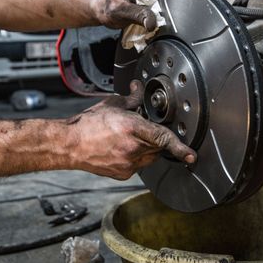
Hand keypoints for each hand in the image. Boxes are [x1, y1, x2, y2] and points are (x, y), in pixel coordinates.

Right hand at [66, 80, 196, 179]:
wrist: (70, 144)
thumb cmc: (87, 125)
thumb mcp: (113, 105)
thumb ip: (131, 99)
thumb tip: (138, 89)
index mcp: (132, 128)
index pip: (163, 137)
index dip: (180, 147)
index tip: (191, 155)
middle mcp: (133, 148)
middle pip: (158, 146)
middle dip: (155, 138)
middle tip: (139, 130)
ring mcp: (128, 163)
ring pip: (150, 157)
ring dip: (147, 148)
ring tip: (127, 139)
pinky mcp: (124, 173)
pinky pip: (139, 165)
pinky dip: (136, 158)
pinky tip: (120, 149)